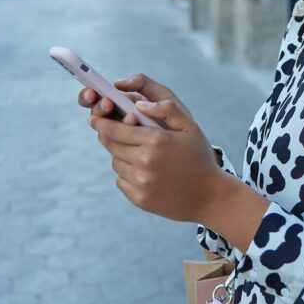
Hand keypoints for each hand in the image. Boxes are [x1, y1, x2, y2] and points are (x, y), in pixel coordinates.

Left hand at [87, 74, 223, 222]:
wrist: (210, 196)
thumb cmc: (200, 158)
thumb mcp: (190, 127)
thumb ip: (167, 110)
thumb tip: (139, 104)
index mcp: (156, 140)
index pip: (116, 129)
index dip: (101, 123)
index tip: (92, 119)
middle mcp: (145, 161)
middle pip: (111, 145)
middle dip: (109, 137)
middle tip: (113, 133)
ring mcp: (141, 182)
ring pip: (116, 163)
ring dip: (121, 155)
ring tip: (138, 153)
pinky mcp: (139, 199)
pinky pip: (121, 181)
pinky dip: (127, 174)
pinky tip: (144, 172)